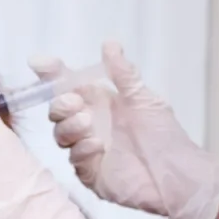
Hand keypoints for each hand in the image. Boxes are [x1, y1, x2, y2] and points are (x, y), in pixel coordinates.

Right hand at [28, 42, 218, 218]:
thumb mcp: (144, 99)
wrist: (178, 175)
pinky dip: (80, 149)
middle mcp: (90, 124)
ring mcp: (87, 149)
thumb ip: (123, 74)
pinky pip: (74, 159)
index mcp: (100, 103)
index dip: (52, 74)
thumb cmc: (165, 136)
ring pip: (61, 135)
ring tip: (86, 123)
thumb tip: (109, 43)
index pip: (69, 85)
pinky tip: (97, 145)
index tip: (40, 63)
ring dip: (68, 126)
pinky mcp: (90, 173)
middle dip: (59, 104)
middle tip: (73, 102)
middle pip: (58, 110)